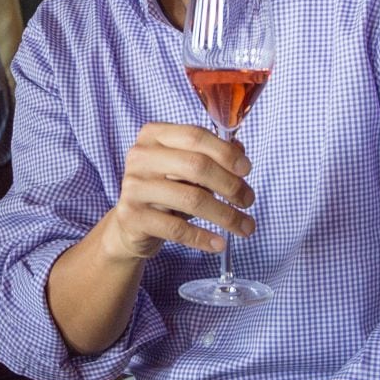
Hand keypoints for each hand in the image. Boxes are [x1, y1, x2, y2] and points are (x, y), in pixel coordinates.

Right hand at [99, 123, 255, 262]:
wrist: (131, 225)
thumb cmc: (166, 190)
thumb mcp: (186, 169)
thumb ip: (211, 156)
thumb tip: (240, 151)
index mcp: (153, 136)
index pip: (195, 136)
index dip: (225, 152)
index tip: (246, 170)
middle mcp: (140, 157)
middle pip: (196, 166)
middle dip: (230, 185)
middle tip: (248, 200)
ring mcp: (134, 187)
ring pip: (191, 199)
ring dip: (226, 215)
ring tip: (245, 226)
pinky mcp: (133, 217)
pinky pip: (177, 229)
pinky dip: (203, 238)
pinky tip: (220, 243)